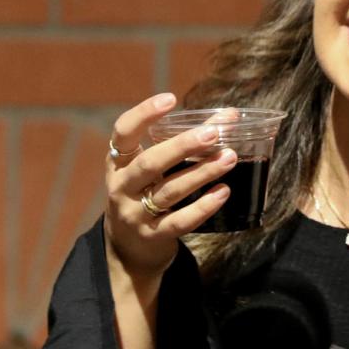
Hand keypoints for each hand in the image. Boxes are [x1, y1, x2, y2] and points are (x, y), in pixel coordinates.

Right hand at [104, 94, 236, 279]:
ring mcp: (135, 214)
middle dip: (182, 146)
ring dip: (202, 172)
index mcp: (118, 162)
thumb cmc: (146, 194)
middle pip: (150, 163)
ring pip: (170, 190)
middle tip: (213, 133)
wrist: (128, 249)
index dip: (144, 114)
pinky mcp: (153, 236)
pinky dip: (203, 206)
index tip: (171, 99)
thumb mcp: (149, 170)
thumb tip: (228, 117)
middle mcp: (122, 187)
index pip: (123, 132)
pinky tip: (223, 192)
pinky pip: (180, 221)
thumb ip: (182, 144)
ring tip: (229, 158)